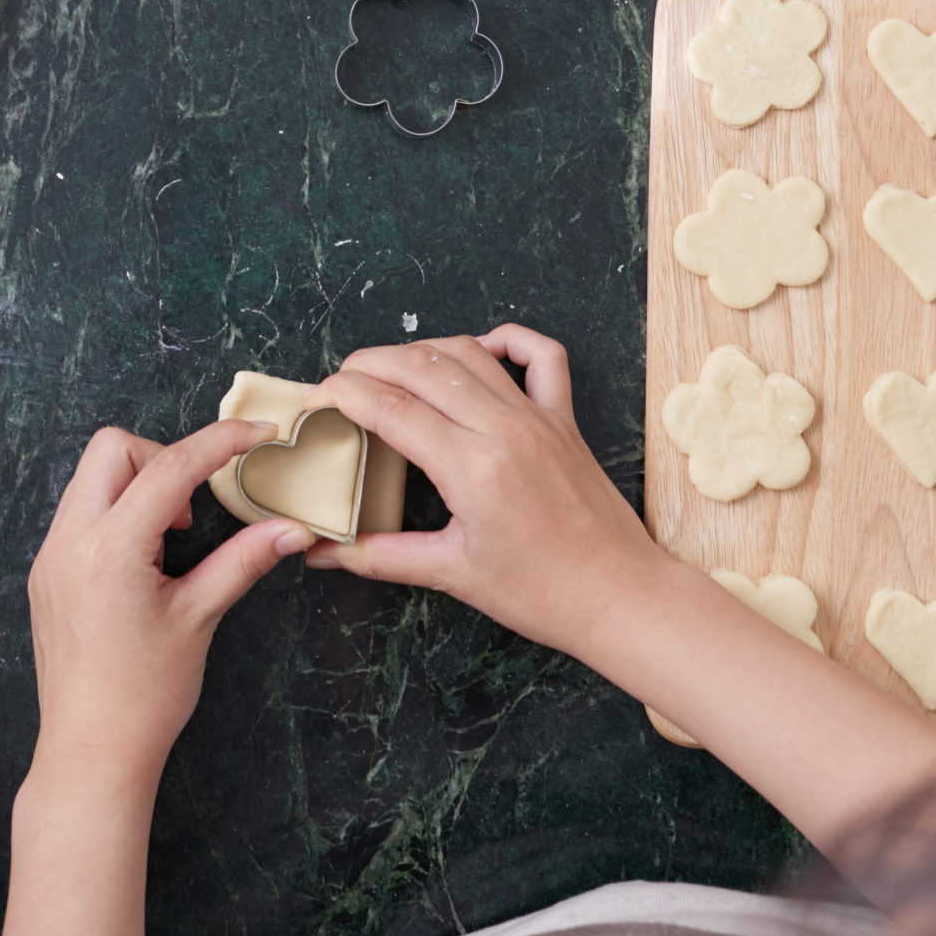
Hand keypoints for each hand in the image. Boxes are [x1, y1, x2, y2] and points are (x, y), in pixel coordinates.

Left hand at [26, 423, 311, 781]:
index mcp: (110, 550)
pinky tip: (142, 560)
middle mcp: (69, 542)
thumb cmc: (145, 695)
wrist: (90, 753)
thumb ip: (244, 561)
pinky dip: (115, 513)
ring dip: (137, 485)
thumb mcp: (200, 618)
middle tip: (193, 508)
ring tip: (171, 539)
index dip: (221, 441)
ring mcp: (49, 557)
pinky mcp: (45, 574)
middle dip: (162, 456)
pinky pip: (77, 513)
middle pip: (111, 448)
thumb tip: (292, 528)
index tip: (259, 435)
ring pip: (90, 477)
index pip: (170, 466)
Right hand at [303, 326, 671, 662]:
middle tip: (340, 382)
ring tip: (388, 368)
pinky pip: (540, 356)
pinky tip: (478, 349)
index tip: (315, 399)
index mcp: (471, 466)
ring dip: (421, 350)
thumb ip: (380, 556)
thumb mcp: (452, 574)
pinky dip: (506, 339)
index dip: (343, 395)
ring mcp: (538, 417)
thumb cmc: (542, 593)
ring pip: (469, 354)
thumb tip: (323, 553)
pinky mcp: (564, 420)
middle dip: (369, 365)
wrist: (620, 596)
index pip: (390, 407)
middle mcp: (504, 428)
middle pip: (421, 368)